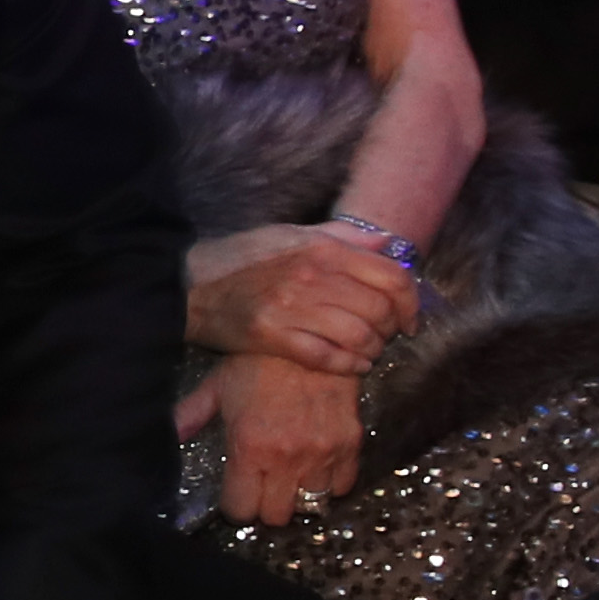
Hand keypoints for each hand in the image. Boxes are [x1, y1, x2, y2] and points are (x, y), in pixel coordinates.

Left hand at [180, 349, 362, 524]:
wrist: (312, 336)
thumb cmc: (258, 362)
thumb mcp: (217, 386)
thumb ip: (192, 415)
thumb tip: (171, 435)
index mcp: (250, 447)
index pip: (241, 510)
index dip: (236, 506)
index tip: (236, 494)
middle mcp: (287, 457)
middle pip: (277, 516)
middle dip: (266, 505)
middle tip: (263, 486)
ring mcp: (322, 453)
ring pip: (312, 506)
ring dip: (299, 495)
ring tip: (290, 476)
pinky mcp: (350, 443)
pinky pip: (343, 486)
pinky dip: (330, 483)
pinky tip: (316, 465)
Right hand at [184, 227, 413, 371]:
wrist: (186, 285)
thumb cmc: (241, 259)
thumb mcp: (292, 234)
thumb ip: (342, 237)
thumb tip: (389, 242)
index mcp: (321, 249)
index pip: (391, 276)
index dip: (411, 302)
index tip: (410, 318)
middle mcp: (311, 276)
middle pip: (379, 310)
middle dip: (391, 329)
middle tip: (386, 337)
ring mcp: (290, 307)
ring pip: (358, 336)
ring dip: (371, 350)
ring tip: (367, 352)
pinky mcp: (271, 336)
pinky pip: (325, 357)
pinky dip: (347, 365)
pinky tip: (351, 365)